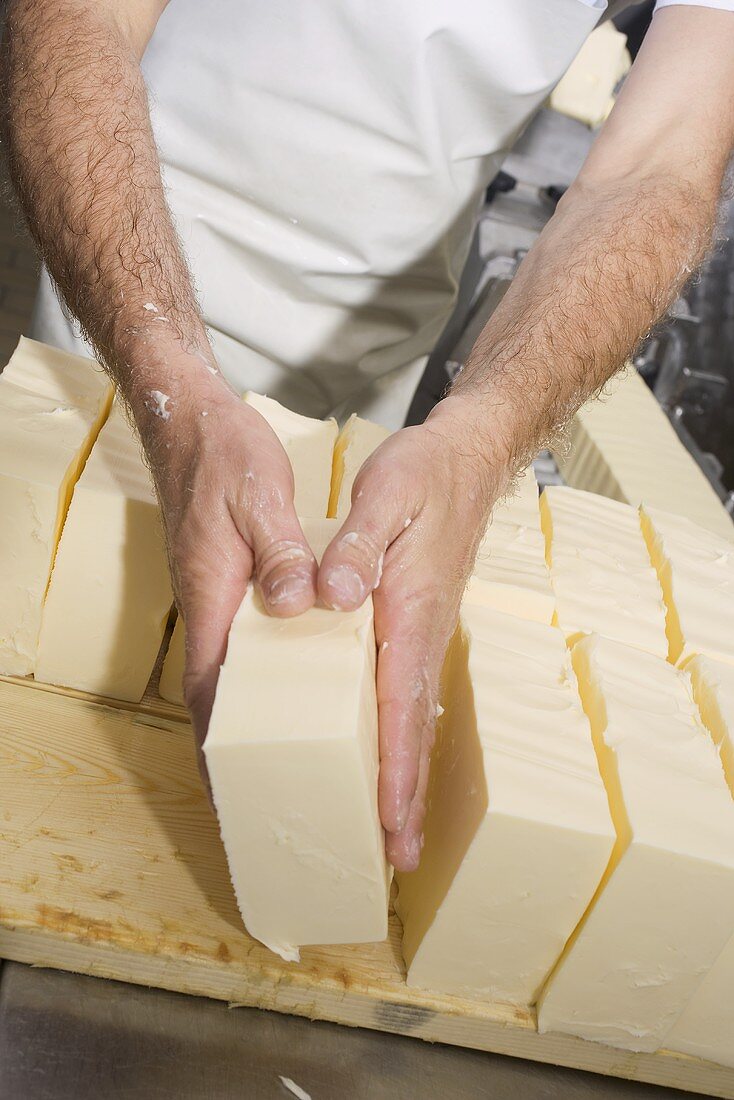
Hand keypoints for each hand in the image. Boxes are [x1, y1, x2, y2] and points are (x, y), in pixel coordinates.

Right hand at [144, 379, 317, 768]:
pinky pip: (250, 644)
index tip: (235, 792)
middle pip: (222, 696)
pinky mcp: (234, 585)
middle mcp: (213, 608)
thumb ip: (280, 550)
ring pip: (236, 674)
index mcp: (213, 596)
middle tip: (272, 797)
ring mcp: (222, 599)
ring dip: (257, 718)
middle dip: (241, 749)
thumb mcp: (258, 495)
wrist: (193, 422)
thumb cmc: (222, 456)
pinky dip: (269, 675)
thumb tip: (297, 600)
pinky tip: (300, 686)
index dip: (223, 744)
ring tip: (293, 761)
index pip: (209, 688)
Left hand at [318, 396, 504, 870]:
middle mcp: (421, 634)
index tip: (387, 820)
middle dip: (404, 794)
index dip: (394, 768)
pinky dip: (396, 736)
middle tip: (394, 856)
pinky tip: (381, 756)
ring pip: (409, 716)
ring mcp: (422, 633)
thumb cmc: (424, 477)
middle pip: (412, 728)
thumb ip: (357, 545)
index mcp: (410, 612)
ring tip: (388, 829)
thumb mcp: (384, 496)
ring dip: (401, 774)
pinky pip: (403, 693)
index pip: (400, 705)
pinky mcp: (414, 624)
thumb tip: (334, 594)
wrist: (466, 460)